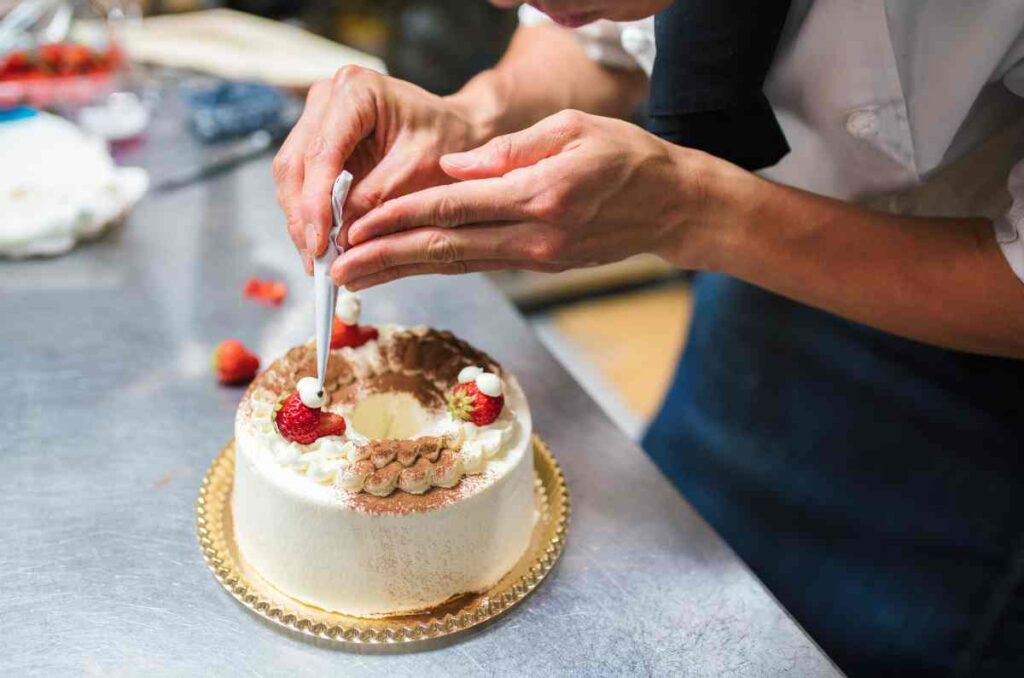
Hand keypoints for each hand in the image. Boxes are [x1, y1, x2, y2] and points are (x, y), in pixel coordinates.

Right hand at [271, 66, 483, 271]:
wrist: (456, 128)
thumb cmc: (446, 140)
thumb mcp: (418, 171)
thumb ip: (376, 199)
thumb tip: (339, 235)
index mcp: (356, 90)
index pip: (322, 152)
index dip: (315, 203)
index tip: (319, 243)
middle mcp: (328, 96)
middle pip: (296, 163)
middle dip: (303, 217)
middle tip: (316, 261)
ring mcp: (318, 116)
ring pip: (291, 175)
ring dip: (301, 219)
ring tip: (317, 259)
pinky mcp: (318, 139)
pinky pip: (302, 181)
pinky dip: (309, 213)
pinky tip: (321, 242)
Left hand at [332, 109, 715, 288]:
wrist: (674, 207)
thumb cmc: (629, 157)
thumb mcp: (575, 129)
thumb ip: (511, 149)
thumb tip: (455, 166)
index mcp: (541, 195)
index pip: (455, 206)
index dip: (400, 217)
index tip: (356, 225)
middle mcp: (534, 236)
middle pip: (446, 248)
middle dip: (386, 258)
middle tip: (337, 269)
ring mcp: (536, 257)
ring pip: (456, 263)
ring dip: (403, 270)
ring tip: (356, 277)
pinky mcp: (537, 264)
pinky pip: (477, 263)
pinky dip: (436, 266)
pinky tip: (405, 266)